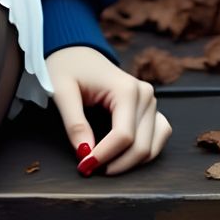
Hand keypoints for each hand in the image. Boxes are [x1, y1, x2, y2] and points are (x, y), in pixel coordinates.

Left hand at [46, 44, 170, 176]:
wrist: (76, 50)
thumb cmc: (67, 66)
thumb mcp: (62, 91)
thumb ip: (74, 123)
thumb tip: (86, 153)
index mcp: (126, 88)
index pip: (124, 135)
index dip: (105, 155)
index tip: (85, 165)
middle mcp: (144, 94)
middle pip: (141, 145)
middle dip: (117, 163)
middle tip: (90, 168)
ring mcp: (150, 101)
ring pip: (152, 146)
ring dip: (132, 162)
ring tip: (105, 165)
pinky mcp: (150, 107)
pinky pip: (157, 137)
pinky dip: (144, 152)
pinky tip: (122, 156)